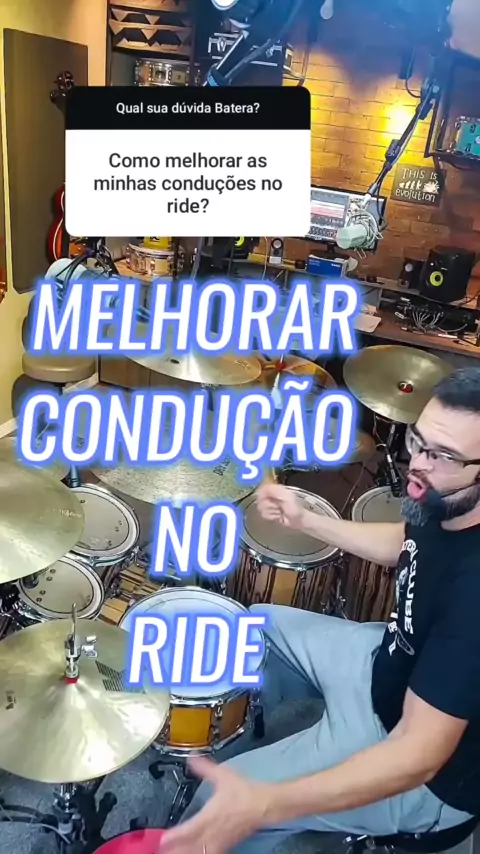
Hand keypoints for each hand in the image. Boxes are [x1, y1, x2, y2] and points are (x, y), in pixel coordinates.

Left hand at [159, 756, 274, 853]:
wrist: (263, 805)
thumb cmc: (243, 791)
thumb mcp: (223, 775)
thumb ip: (205, 768)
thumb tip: (191, 757)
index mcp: (210, 815)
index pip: (190, 828)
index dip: (176, 836)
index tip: (163, 839)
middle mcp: (213, 831)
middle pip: (192, 846)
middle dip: (177, 850)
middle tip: (162, 851)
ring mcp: (221, 840)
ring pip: (201, 852)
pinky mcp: (228, 844)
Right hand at [255, 483, 304, 529]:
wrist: (298, 520)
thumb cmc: (294, 507)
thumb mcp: (286, 496)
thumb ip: (274, 490)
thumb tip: (261, 488)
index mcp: (275, 489)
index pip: (261, 489)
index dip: (263, 495)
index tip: (269, 500)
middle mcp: (270, 496)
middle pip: (259, 499)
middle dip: (269, 505)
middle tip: (278, 506)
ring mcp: (269, 505)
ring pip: (261, 508)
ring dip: (272, 511)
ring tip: (280, 512)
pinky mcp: (269, 513)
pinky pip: (263, 514)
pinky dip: (271, 516)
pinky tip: (278, 516)